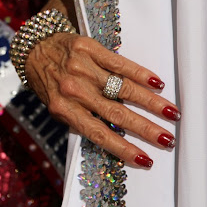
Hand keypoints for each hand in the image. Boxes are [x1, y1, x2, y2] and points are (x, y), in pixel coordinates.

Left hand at [26, 32, 179, 167]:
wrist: (34, 47)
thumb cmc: (49, 82)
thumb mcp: (58, 106)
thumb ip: (81, 119)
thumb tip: (115, 138)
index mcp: (63, 109)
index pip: (97, 133)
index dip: (123, 148)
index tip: (145, 159)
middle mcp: (72, 89)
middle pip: (116, 112)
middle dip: (145, 128)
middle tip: (168, 139)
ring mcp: (81, 68)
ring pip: (122, 88)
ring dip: (150, 103)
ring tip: (171, 113)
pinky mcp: (88, 48)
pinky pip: (118, 63)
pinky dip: (140, 74)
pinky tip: (157, 84)